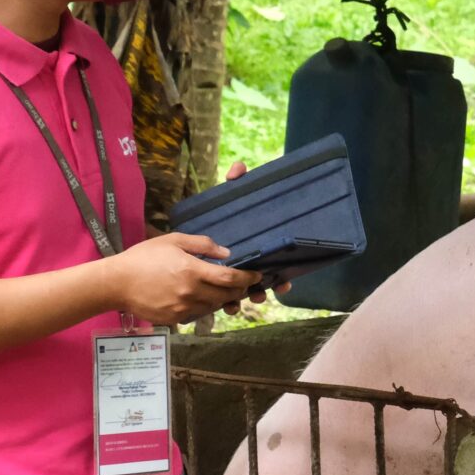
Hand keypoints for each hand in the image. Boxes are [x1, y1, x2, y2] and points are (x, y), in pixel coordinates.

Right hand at [107, 232, 258, 324]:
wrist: (116, 283)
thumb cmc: (143, 257)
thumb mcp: (172, 241)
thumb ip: (202, 245)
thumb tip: (226, 253)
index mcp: (191, 271)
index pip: (229, 278)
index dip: (247, 278)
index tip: (256, 275)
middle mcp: (190, 292)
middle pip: (225, 295)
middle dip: (237, 290)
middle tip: (240, 283)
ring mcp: (183, 308)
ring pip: (213, 306)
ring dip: (220, 299)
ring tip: (218, 289)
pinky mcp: (175, 319)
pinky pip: (197, 314)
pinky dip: (203, 306)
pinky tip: (197, 297)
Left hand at [208, 161, 292, 313]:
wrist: (192, 220)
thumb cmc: (216, 209)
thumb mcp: (225, 196)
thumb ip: (235, 181)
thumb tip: (239, 168)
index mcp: (252, 244)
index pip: (270, 262)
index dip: (278, 274)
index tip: (283, 281)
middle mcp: (246, 261)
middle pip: (259, 281)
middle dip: (263, 290)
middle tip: (262, 293)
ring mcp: (231, 272)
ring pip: (242, 292)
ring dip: (244, 300)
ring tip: (240, 304)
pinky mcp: (215, 280)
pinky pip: (223, 298)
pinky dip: (226, 304)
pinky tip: (225, 306)